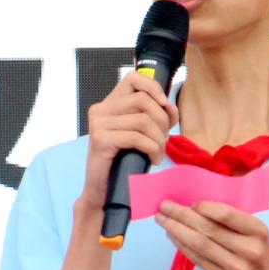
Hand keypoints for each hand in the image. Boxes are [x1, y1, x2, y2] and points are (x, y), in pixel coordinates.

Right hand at [81, 70, 179, 206]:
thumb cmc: (123, 163)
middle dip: (162, 121)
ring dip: (159, 139)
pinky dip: (152, 149)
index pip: (133, 78)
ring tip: (158, 153)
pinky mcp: (101, 139)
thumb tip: (170, 107)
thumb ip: (156, 117)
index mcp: (109, 104)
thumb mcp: (141, 135)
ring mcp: (98, 123)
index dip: (154, 87)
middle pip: (143, 100)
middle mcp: (100, 110)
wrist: (103, 191)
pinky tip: (152, 160)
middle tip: (163, 141)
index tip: (165, 106)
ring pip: (143, 120)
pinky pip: (137, 137)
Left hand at [154, 200, 268, 269]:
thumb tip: (197, 209)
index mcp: (258, 231)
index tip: (188, 202)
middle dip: (181, 215)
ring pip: (199, 244)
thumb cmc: (261, 262)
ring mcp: (235, 267)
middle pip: (208, 228)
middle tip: (164, 206)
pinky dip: (182, 246)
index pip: (227, 214)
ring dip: (176, 229)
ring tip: (161, 219)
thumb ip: (234, 225)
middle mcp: (248, 248)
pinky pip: (198, 259)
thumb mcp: (257, 239)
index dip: (204, 207)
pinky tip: (172, 236)